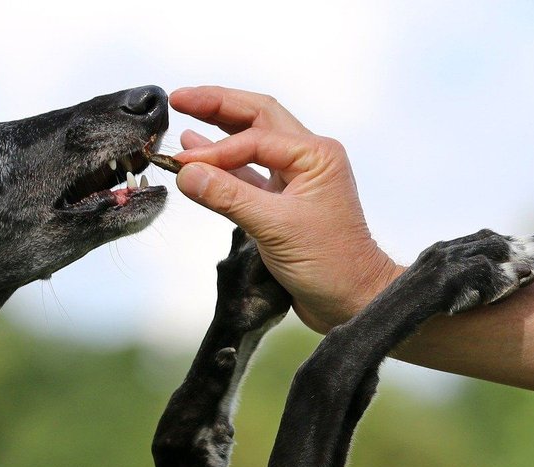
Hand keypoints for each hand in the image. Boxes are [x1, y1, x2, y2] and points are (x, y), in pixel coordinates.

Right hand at [169, 86, 399, 331]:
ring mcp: (296, 180)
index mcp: (316, 155)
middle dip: (217, 106)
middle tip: (180, 98)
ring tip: (184, 118)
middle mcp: (308, 159)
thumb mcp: (276, 227)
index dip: (215, 150)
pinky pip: (248, 174)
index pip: (255, 138)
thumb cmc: (331, 264)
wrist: (353, 302)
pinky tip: (199, 160)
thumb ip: (228, 197)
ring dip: (218, 132)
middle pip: (256, 118)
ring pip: (251, 143)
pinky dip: (223, 167)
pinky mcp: (283, 204)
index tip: (182, 163)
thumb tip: (186, 172)